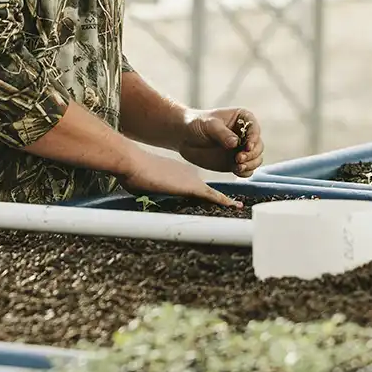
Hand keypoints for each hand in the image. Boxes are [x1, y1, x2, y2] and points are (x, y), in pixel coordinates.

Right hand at [118, 149, 240, 207]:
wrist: (134, 163)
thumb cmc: (133, 173)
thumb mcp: (142, 183)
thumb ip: (146, 190)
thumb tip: (138, 199)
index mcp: (178, 173)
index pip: (194, 186)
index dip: (204, 194)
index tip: (214, 200)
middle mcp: (188, 174)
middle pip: (206, 191)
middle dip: (218, 199)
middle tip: (234, 206)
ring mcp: (191, 180)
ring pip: (213, 194)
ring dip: (225, 201)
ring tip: (238, 207)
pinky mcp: (192, 187)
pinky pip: (213, 197)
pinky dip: (225, 202)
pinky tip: (236, 207)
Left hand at [178, 108, 263, 176]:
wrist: (183, 136)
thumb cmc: (196, 123)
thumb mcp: (209, 125)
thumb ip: (222, 133)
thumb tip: (235, 143)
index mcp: (242, 118)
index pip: (254, 128)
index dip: (254, 138)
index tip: (247, 146)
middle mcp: (245, 134)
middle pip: (258, 146)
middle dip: (252, 154)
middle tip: (238, 159)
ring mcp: (241, 149)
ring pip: (256, 159)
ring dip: (250, 164)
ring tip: (237, 166)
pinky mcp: (235, 162)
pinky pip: (247, 169)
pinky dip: (245, 172)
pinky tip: (237, 171)